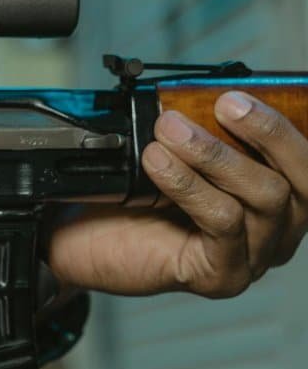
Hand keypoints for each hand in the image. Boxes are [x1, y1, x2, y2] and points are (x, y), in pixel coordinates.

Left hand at [49, 91, 307, 296]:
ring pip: (265, 196)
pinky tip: (158, 163)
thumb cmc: (136, 198)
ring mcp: (256, 257)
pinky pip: (223, 221)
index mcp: (280, 196)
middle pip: (303, 178)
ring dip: (216, 155)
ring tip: (171, 131)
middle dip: (267, 132)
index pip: (305, 160)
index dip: (286, 125)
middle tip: (224, 103)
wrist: (83, 240)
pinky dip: (190, 184)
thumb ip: (209, 131)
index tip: (248, 94)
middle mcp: (279, 230)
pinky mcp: (225, 276)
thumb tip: (218, 93)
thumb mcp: (181, 156)